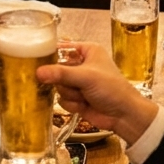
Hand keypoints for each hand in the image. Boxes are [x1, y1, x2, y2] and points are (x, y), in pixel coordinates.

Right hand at [36, 42, 157, 145]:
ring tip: (84, 95)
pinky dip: (72, 104)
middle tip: (71, 83)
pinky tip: (84, 104)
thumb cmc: (112, 88)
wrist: (124, 115)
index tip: (38, 60)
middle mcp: (81, 65)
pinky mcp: (76, 98)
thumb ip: (61, 73)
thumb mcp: (86, 76)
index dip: (50, 54)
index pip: (62, 47)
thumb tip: (38, 72)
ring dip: (70, 93)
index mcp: (87, 51)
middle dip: (63, 80)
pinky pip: (62, 99)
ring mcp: (78, 82)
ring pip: (58, 86)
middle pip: (56, 69)